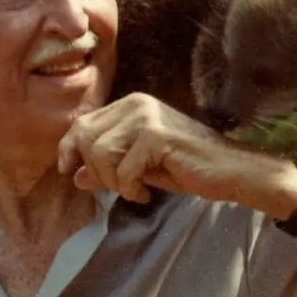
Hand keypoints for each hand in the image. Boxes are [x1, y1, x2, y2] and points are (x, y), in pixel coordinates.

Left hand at [56, 92, 239, 203]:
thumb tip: (74, 174)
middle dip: (97, 170)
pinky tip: (147, 193)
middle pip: (87, 138)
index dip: (69, 148)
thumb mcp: (139, 167)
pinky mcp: (156, 136)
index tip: (68, 170)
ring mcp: (147, 117)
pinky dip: (131, 189)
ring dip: (114, 181)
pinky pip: (123, 170)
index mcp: (131, 104)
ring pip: (101, 154)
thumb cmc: (187, 167)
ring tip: (137, 189)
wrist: (228, 170)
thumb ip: (107, 166)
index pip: (83, 123)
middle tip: (120, 186)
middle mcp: (136, 103)